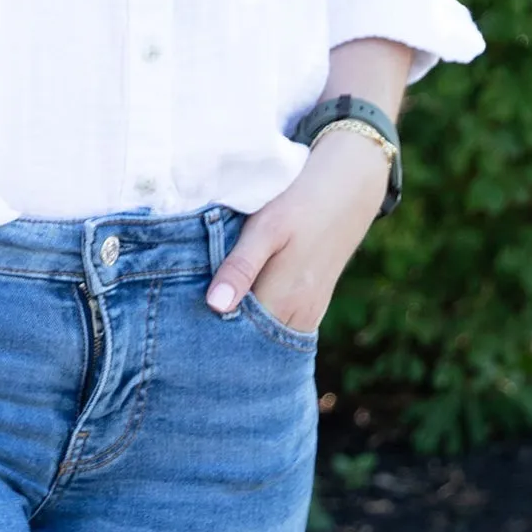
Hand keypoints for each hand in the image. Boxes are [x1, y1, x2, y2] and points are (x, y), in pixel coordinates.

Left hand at [205, 125, 391, 334]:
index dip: (207, 333)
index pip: (236, 336)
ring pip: (266, 338)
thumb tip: (214, 306)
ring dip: (240, 332)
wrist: (348, 188)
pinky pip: (280, 329)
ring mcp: (309, 314)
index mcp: (284, 300)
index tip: (184, 326)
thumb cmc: (299, 203)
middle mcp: (299, 316)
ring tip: (206, 319)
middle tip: (188, 326)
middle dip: (220, 338)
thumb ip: (241, 267)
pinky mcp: (313, 307)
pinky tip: (238, 311)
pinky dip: (259, 326)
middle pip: (251, 343)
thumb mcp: (265, 228)